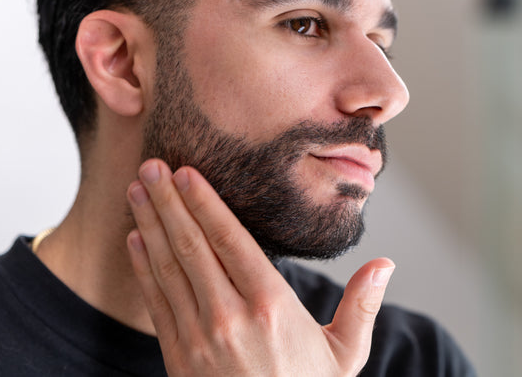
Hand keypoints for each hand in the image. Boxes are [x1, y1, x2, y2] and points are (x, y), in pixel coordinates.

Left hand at [126, 159, 394, 375]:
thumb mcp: (344, 354)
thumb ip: (362, 306)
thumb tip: (385, 264)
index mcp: (271, 305)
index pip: (230, 239)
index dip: (205, 202)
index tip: (188, 172)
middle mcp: (229, 316)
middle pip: (192, 244)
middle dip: (169, 200)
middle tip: (151, 166)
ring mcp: (198, 336)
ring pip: (168, 266)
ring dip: (150, 224)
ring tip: (137, 190)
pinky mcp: (177, 355)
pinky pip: (156, 301)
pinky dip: (143, 266)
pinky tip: (135, 239)